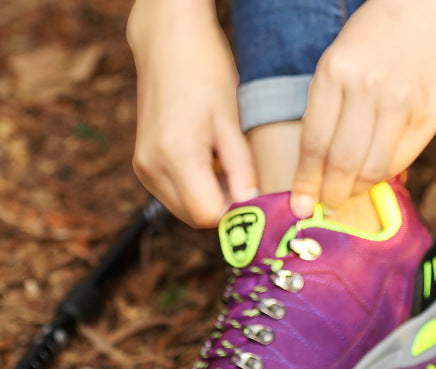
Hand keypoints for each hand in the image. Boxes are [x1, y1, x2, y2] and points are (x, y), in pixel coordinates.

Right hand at [127, 0, 257, 227]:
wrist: (166, 41)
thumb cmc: (205, 72)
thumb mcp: (232, 122)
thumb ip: (242, 170)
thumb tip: (252, 208)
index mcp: (176, 155)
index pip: (209, 215)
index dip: (235, 212)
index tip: (252, 196)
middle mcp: (153, 167)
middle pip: (196, 219)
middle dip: (223, 208)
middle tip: (242, 180)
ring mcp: (143, 168)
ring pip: (185, 211)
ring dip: (209, 200)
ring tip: (221, 164)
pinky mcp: (142, 166)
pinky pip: (174, 196)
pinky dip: (195, 190)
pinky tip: (205, 161)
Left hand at [291, 0, 435, 216]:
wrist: (427, 9)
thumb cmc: (374, 40)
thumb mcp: (338, 63)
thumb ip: (328, 111)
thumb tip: (320, 170)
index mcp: (335, 72)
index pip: (315, 142)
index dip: (306, 181)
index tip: (301, 205)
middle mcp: (369, 88)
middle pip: (343, 162)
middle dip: (331, 193)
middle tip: (327, 205)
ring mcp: (402, 102)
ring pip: (374, 168)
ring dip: (357, 190)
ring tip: (349, 193)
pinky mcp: (429, 114)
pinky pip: (401, 159)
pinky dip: (384, 176)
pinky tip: (375, 176)